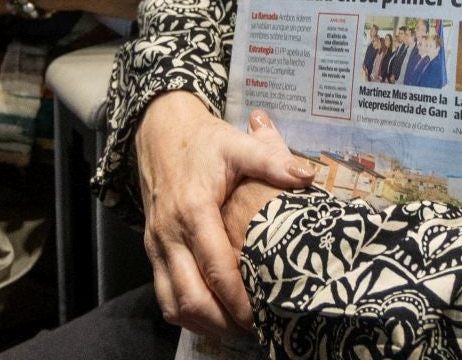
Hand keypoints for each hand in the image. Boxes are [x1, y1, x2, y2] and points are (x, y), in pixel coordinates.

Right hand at [136, 93, 316, 336]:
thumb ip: (271, 158)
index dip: (239, 298)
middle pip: (192, 297)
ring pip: (174, 304)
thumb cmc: (204, 142)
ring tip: (238, 329)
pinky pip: (165, 296)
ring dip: (205, 323)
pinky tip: (213, 315)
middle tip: (257, 329)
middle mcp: (170, 233)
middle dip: (224, 322)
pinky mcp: (152, 252)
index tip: (264, 315)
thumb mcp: (237, 143)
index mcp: (193, 210)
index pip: (215, 268)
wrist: (159, 132)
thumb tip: (308, 176)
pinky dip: (187, 314)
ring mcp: (157, 245)